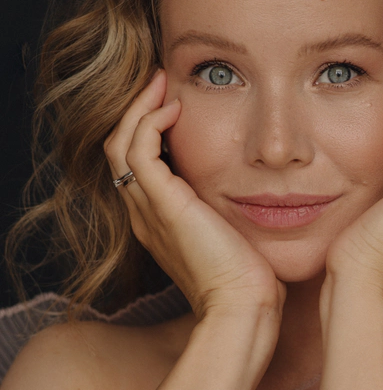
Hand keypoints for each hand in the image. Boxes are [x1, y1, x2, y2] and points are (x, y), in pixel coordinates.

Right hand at [104, 69, 285, 320]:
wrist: (243, 307)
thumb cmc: (248, 280)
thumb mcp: (234, 237)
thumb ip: (229, 213)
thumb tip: (256, 190)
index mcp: (159, 222)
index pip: (137, 166)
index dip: (146, 130)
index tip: (171, 102)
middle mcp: (145, 214)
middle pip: (119, 150)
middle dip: (137, 111)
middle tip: (159, 82)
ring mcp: (149, 210)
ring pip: (120, 144)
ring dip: (139, 108)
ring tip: (161, 82)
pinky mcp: (164, 205)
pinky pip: (138, 151)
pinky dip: (149, 123)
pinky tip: (175, 109)